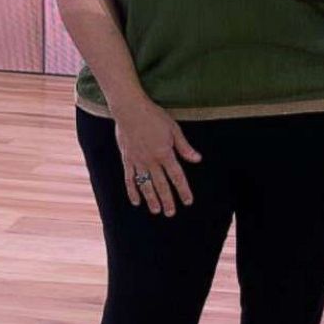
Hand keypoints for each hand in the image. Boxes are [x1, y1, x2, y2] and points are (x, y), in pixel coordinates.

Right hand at [111, 96, 202, 215]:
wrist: (130, 110)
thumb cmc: (154, 116)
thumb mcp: (174, 129)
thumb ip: (184, 147)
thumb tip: (197, 159)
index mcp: (165, 153)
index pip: (177, 176)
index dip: (183, 190)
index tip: (188, 201)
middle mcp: (151, 161)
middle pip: (161, 185)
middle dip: (167, 200)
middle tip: (171, 213)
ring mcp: (137, 161)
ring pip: (145, 185)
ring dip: (151, 199)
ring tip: (156, 211)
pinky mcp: (126, 159)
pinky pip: (129, 179)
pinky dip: (132, 191)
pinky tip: (136, 201)